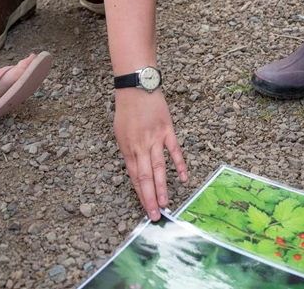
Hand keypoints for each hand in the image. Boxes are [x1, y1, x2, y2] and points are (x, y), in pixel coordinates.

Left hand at [114, 88, 187, 220]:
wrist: (137, 87)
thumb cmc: (127, 110)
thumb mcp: (120, 133)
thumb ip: (129, 152)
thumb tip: (136, 171)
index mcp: (127, 149)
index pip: (135, 178)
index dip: (141, 195)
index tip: (146, 210)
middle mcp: (140, 147)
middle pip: (146, 177)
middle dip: (150, 199)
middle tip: (155, 215)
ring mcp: (154, 139)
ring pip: (159, 168)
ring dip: (162, 187)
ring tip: (165, 204)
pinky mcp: (167, 130)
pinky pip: (174, 150)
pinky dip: (179, 164)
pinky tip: (183, 178)